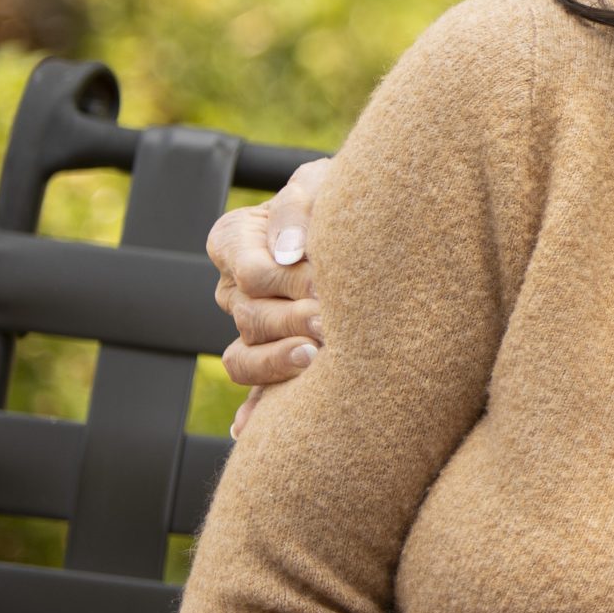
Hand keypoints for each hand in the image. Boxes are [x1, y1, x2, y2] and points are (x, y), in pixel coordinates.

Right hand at [208, 158, 332, 435]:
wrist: (378, 224)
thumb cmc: (343, 196)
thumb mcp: (320, 181)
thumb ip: (298, 205)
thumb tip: (288, 251)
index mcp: (235, 240)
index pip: (248, 271)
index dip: (286, 280)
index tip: (325, 283)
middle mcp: (235, 286)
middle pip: (250, 317)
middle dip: (293, 321)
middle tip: (333, 325)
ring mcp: (251, 326)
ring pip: (243, 358)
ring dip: (278, 364)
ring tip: (317, 361)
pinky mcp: (274, 357)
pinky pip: (253, 393)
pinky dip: (255, 413)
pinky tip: (256, 431)